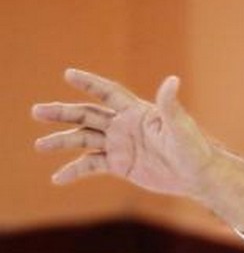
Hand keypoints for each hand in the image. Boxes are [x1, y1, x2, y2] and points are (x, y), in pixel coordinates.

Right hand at [33, 68, 212, 196]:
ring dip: (61, 141)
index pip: (108, 92)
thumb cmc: (194, 148)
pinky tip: (57, 178)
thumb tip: (172, 80)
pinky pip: (91, 165)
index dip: (89, 83)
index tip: (68, 74)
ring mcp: (119, 145)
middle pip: (87, 114)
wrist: (197, 176)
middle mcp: (124, 125)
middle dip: (62, 113)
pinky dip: (74, 170)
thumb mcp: (181, 127)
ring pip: (84, 139)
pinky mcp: (119, 164)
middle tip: (37, 111)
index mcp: (137, 111)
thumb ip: (170, 105)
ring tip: (39, 145)